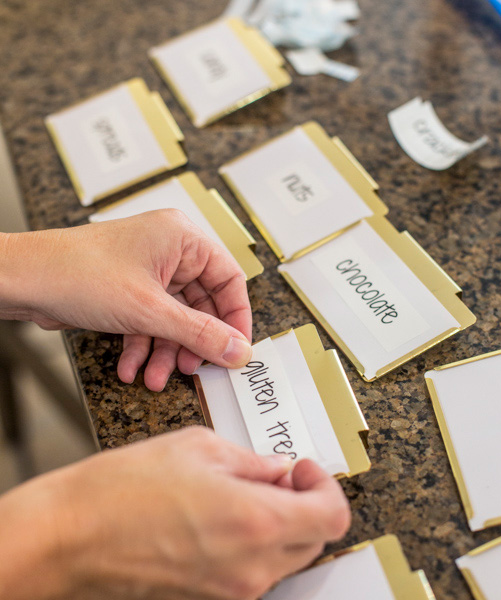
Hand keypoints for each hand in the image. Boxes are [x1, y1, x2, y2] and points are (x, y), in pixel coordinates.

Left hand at [0, 210, 252, 389]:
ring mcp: (148, 271)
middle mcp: (169, 251)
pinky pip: (150, 321)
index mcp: (182, 238)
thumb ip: (200, 334)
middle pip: (201, 304)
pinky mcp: (130, 289)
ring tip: (156, 377)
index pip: (229, 279)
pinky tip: (131, 367)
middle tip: (193, 369)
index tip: (236, 349)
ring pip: (174, 318)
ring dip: (166, 351)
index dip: (236, 318)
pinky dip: (143, 346)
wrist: (23, 281)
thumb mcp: (150, 310)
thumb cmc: (78, 273)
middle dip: (192, 342)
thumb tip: (238, 350)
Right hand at [0, 427, 350, 599]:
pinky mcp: (212, 596)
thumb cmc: (124, 488)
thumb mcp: (199, 447)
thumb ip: (251, 460)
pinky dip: (258, 539)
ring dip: (283, 521)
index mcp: (255, 520)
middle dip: (307, 501)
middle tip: (280, 473)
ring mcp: (232, 589)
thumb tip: (277, 467)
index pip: (331, 515)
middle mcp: (252, 565)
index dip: (325, 484)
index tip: (303, 467)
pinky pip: (256, 569)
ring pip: (289, 556)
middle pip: (315, 538)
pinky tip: (227, 511)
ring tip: (249, 488)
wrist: (72, 535)